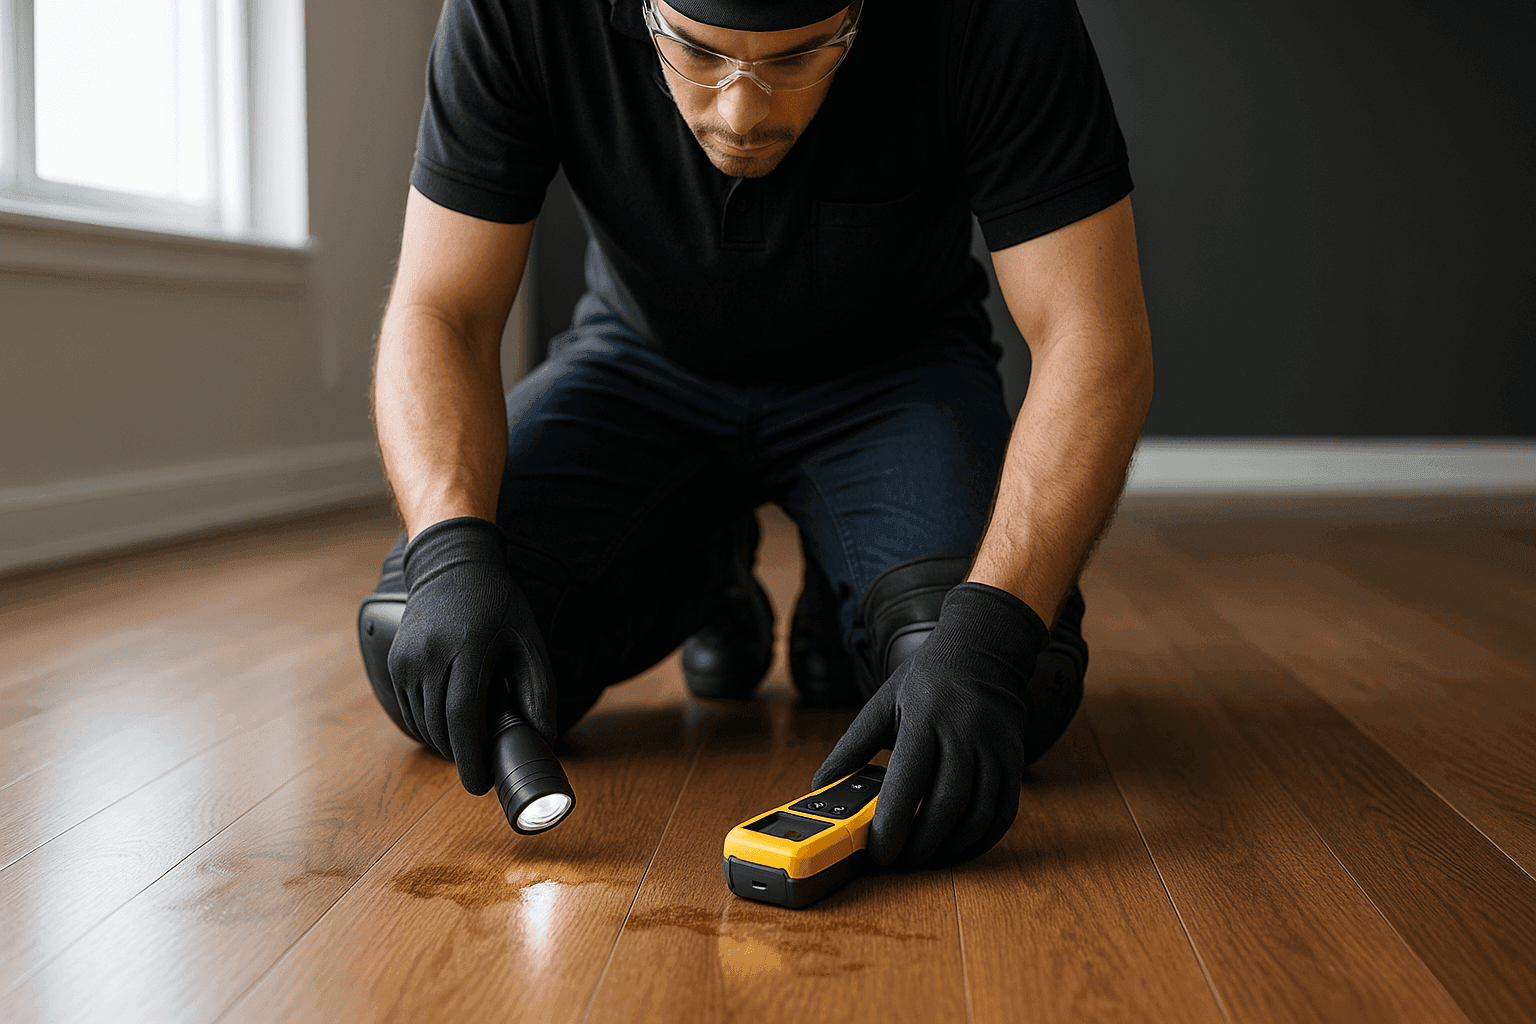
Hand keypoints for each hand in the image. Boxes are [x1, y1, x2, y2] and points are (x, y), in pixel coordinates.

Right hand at [389, 516, 555, 793]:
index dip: (471, 758)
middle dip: (460, 755)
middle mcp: (431, 654)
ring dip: (444, 741)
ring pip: (422, 721)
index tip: (479, 784)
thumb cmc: (497, 603)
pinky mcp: (395, 660)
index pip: (464, 718)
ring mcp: (407, 658)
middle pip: (441, 726)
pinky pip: (409, 708)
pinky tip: (449, 723)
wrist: (452, 564)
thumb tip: (543, 735)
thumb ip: (538, 688)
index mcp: (469, 648)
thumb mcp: (528, 640)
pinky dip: (427, 724)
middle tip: (479, 767)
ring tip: (468, 744)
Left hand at [813, 582, 1047, 865]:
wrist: (982, 649)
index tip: (879, 851)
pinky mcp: (1015, 758)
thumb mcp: (882, 704)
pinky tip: (959, 847)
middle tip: (899, 860)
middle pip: (947, 802)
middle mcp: (964, 730)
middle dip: (922, 842)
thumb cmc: (925, 680)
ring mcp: (995, 745)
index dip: (894, 822)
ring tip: (925, 857)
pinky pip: (1004, 810)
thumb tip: (820, 785)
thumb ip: (852, 747)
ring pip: (979, 812)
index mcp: (925, 716)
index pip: (909, 779)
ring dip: (951, 846)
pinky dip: (982, 839)